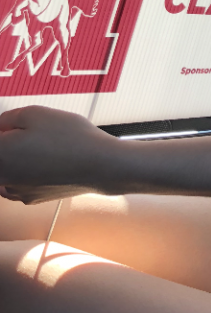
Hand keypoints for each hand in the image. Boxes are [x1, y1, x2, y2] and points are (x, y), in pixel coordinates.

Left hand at [0, 105, 120, 203]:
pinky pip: (18, 182)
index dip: (5, 129)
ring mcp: (15, 191)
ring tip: (41, 146)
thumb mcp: (34, 113)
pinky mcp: (31, 199)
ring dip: (15, 159)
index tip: (15, 126)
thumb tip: (0, 127)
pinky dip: (25, 172)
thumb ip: (7, 118)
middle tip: (32, 133)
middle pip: (1, 158)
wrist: (99, 165)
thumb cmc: (68, 136)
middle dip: (10, 144)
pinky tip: (44, 161)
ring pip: (6, 171)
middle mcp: (2, 177)